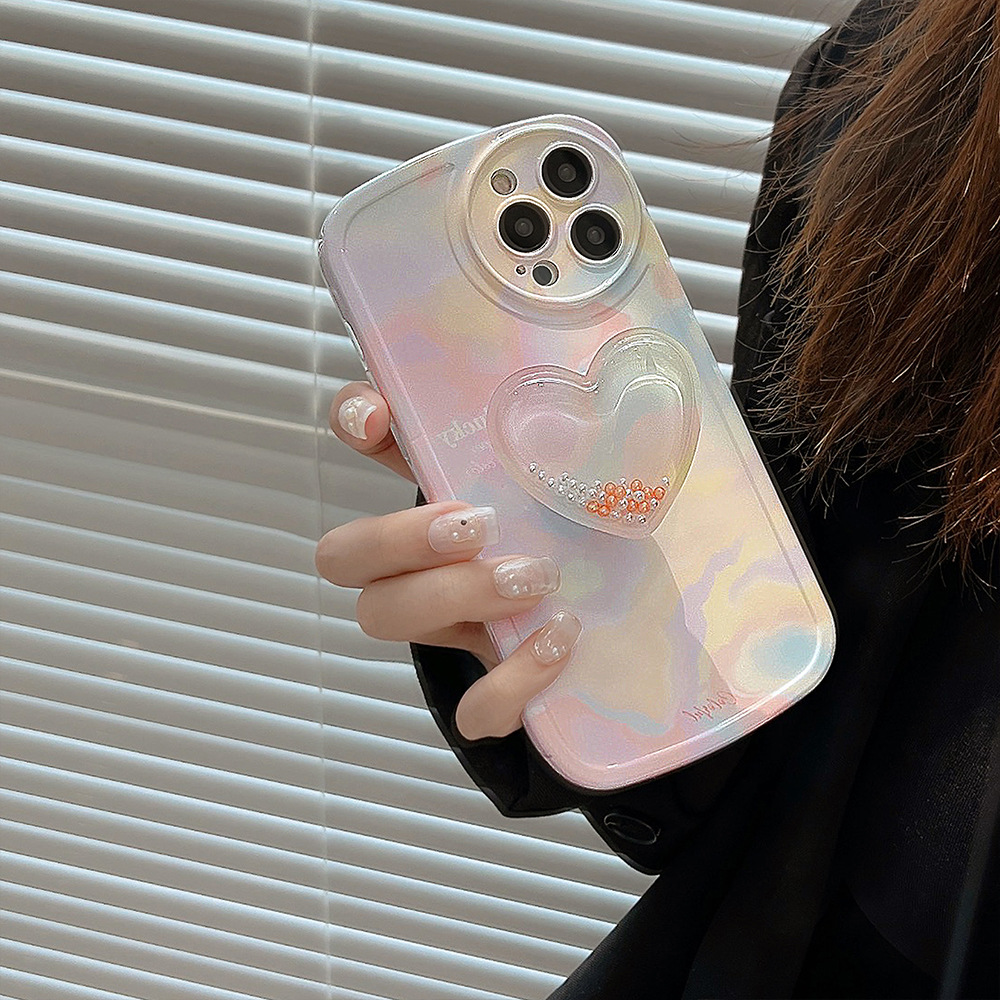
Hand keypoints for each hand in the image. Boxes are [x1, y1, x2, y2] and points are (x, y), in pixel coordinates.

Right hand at [316, 383, 581, 740]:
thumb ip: (577, 445)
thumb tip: (609, 398)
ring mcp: (452, 631)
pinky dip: (513, 681)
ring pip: (384, 619)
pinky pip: (473, 710)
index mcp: (446, 496)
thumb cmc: (597, 539)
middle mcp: (426, 562)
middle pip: (344, 555)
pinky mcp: (494, 695)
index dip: (352, 423)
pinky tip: (560, 642)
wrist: (634, 634)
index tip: (377, 418)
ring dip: (454, 594)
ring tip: (537, 578)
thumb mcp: (583, 480)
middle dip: (398, 537)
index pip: (369, 443)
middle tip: (476, 526)